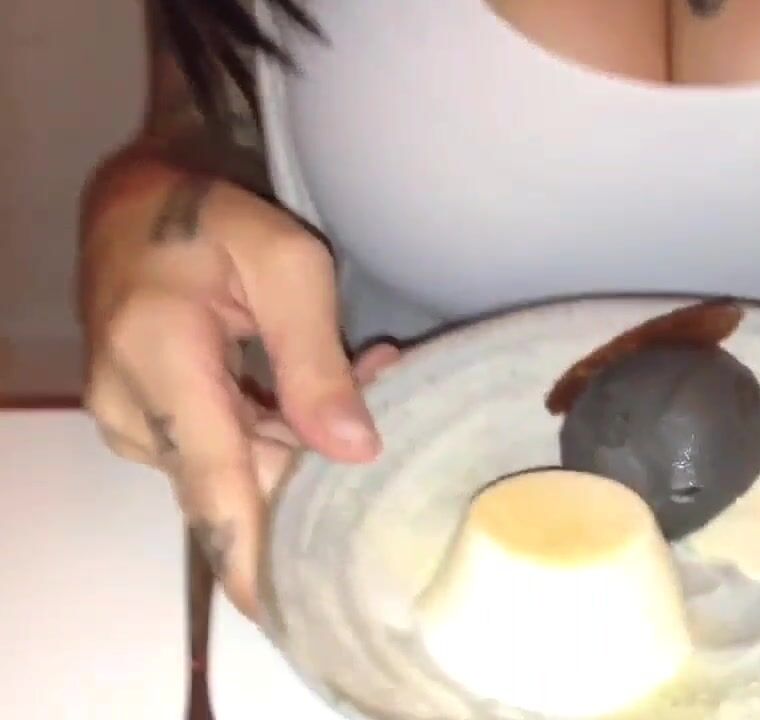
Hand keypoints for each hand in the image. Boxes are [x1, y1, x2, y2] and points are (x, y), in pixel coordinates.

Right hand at [82, 176, 387, 617]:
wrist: (136, 204)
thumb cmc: (214, 220)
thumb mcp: (288, 264)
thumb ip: (317, 360)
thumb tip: (356, 451)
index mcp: (161, 359)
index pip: (214, 483)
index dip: (251, 552)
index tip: (286, 608)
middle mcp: (135, 408)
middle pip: (240, 479)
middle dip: (322, 458)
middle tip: (389, 385)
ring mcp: (136, 421)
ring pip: (239, 466)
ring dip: (308, 435)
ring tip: (370, 363)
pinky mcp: (149, 423)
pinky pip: (226, 449)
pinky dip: (282, 428)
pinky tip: (332, 383)